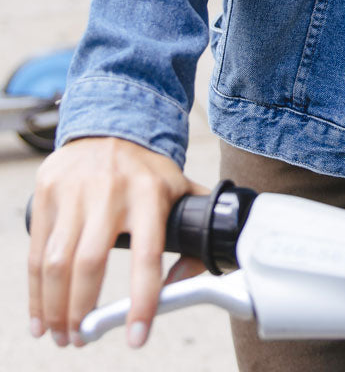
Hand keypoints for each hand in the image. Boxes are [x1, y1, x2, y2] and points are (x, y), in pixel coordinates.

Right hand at [28, 136, 207, 347]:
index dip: (143, 300)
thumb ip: (194, 232)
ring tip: (60, 334)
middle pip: (89, 265)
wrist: (112, 121)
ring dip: (55, 308)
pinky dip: (34, 291)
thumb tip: (185, 282)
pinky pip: (37, 251)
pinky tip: (40, 315)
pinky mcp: (48, 190)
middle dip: (82, 312)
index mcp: (150, 194)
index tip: (136, 337)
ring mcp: (76, 190)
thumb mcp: (179, 189)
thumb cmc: (148, 170)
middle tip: (81, 339)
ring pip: (57, 263)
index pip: (147, 256)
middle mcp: (111, 191)